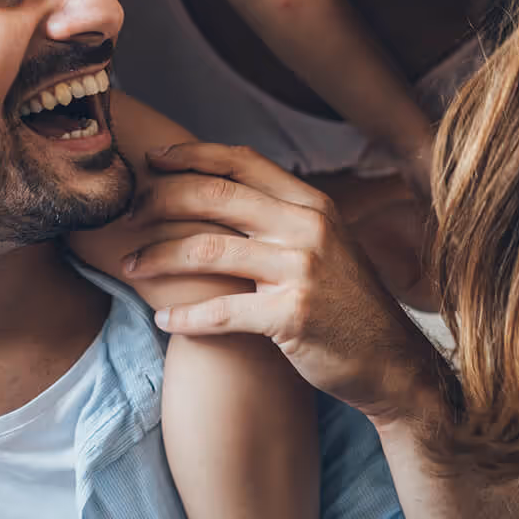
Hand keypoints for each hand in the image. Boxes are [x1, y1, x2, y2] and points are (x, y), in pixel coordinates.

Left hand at [121, 141, 453, 429]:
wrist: (391, 363)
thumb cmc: (345, 304)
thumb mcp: (324, 244)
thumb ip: (279, 215)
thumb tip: (216, 187)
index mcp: (312, 203)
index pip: (242, 161)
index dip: (191, 155)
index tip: (152, 160)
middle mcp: (308, 228)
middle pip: (215, 196)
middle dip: (160, 201)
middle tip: (128, 218)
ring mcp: (302, 271)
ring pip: (207, 249)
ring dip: (157, 257)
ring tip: (130, 267)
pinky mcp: (292, 316)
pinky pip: (221, 312)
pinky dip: (185, 317)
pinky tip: (163, 321)